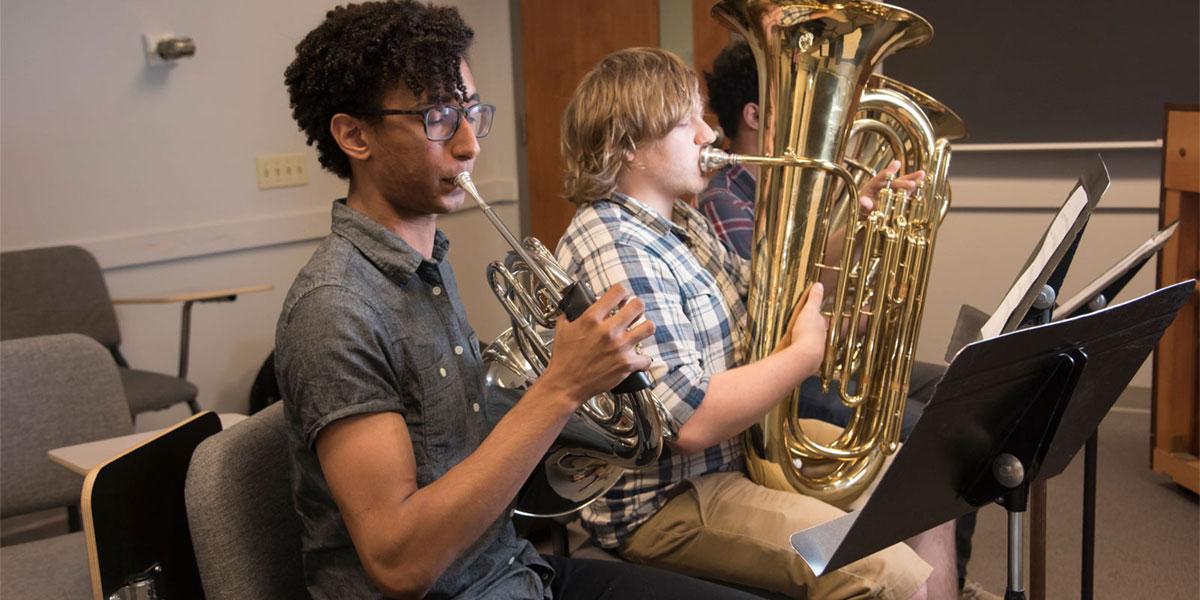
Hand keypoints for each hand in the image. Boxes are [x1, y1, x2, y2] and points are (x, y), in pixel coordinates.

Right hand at [541, 283, 654, 402]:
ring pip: (648, 327)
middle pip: (638, 306)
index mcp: (592, 318)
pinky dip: (642, 360)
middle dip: (637, 307)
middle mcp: (608, 330)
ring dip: (644, 328)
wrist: (566, 384)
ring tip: (639, 331)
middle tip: (634, 312)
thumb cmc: (563, 359)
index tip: (622, 297)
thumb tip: (575, 307)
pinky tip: (636, 359)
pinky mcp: (626, 364)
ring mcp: (619, 347)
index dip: (622, 292)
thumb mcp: (562, 329)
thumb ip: (571, 315)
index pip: (618, 291)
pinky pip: (646, 358)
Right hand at [777, 283, 826, 368]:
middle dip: (809, 332)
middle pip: (815, 334)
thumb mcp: (809, 310)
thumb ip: (814, 298)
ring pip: (809, 347)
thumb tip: (819, 285)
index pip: (819, 321)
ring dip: (802, 345)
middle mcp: (820, 341)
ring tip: (794, 344)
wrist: (804, 357)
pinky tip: (789, 356)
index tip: (808, 316)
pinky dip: (796, 356)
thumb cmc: (806, 333)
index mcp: (821, 328)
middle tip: (800, 329)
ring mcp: (814, 353)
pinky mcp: (805, 363)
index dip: (813, 317)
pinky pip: (800, 358)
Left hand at [857, 160, 924, 214]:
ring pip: (902, 185)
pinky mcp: (897, 198)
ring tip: (922, 174)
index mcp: (872, 187)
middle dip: (903, 183)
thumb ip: (863, 205)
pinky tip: (922, 185)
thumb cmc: (862, 211)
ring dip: (912, 180)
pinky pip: (906, 193)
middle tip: (912, 184)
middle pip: (894, 182)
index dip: (889, 171)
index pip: (880, 177)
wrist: (866, 218)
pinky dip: (914, 190)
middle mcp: (883, 187)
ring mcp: (891, 192)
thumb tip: (864, 201)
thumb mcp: (860, 209)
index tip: (897, 164)